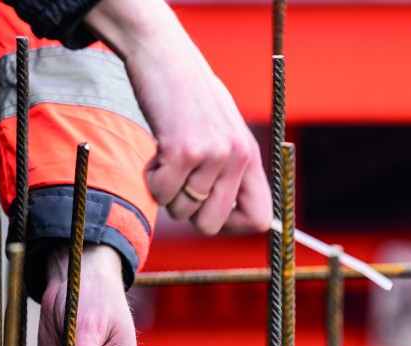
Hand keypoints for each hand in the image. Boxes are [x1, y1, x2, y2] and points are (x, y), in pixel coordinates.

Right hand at [85, 0, 271, 235]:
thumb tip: (228, 218)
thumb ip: (230, 170)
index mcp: (249, 155)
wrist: (163, 56)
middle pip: (211, 224)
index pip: (260, 217)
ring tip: (167, 156)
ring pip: (180, 210)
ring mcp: (211, 154)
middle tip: (179, 182)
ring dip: (165, 189)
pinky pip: (159, 193)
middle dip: (187, 212)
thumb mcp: (222, 132)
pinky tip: (156, 151)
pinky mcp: (183, 150)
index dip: (231, 224)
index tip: (208, 210)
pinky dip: (149, 178)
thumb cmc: (187, 97)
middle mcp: (237, 157)